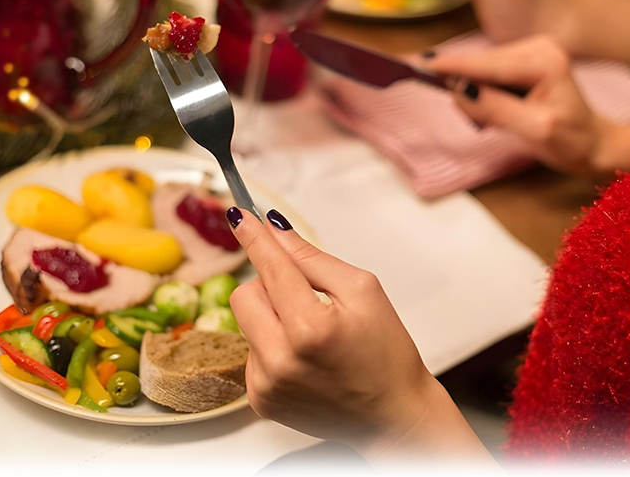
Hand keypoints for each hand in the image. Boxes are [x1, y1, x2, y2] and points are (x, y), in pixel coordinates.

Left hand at [228, 208, 491, 462]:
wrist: (392, 415)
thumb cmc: (386, 352)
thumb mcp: (362, 291)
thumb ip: (313, 259)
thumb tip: (275, 230)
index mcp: (310, 328)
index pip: (272, 268)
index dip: (254, 238)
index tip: (238, 214)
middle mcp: (281, 360)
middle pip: (244, 294)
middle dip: (269, 285)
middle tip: (304, 295)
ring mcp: (266, 384)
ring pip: (246, 323)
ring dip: (271, 317)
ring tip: (310, 336)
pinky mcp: (261, 400)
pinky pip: (251, 353)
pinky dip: (271, 347)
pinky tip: (303, 360)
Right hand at [429, 36, 610, 173]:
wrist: (594, 144)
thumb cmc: (571, 142)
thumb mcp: (534, 131)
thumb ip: (495, 109)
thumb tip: (459, 92)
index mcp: (542, 60)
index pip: (484, 64)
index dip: (448, 66)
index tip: (414, 64)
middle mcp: (536, 45)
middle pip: (479, 65)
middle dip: (467, 92)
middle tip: (480, 122)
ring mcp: (530, 49)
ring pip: (481, 70)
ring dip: (478, 97)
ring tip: (501, 121)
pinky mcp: (523, 59)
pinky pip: (488, 74)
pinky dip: (485, 95)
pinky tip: (504, 111)